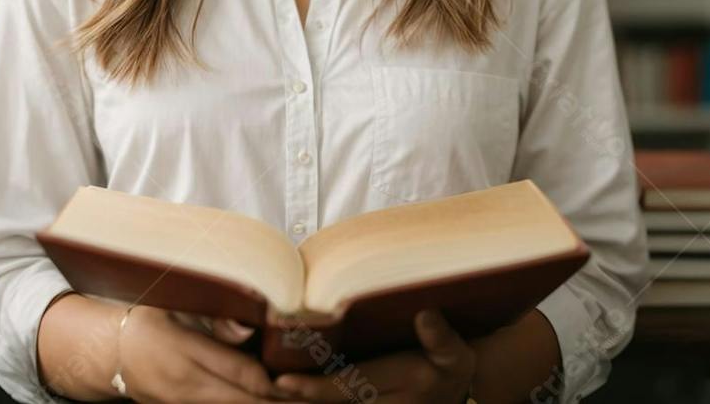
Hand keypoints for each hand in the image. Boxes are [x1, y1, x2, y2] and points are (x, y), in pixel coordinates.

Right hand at [120, 306, 308, 401]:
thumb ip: (214, 318)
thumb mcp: (177, 306)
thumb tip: (248, 328)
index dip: (269, 380)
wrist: (111, 354)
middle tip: (303, 400)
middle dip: (272, 402)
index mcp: (187, 351)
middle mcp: (185, 385)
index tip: (293, 379)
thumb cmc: (148, 321)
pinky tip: (259, 403)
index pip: (238, 372)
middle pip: (238, 400)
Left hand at [270, 309, 475, 402]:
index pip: (343, 390)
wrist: (454, 392)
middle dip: (291, 397)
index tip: (283, 380)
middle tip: (254, 383)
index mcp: (394, 387)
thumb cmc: (450, 367)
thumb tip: (426, 315)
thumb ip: (441, 337)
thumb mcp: (456, 353)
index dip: (312, 388)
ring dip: (295, 398)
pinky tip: (281, 388)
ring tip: (255, 385)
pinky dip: (306, 397)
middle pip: (324, 403)